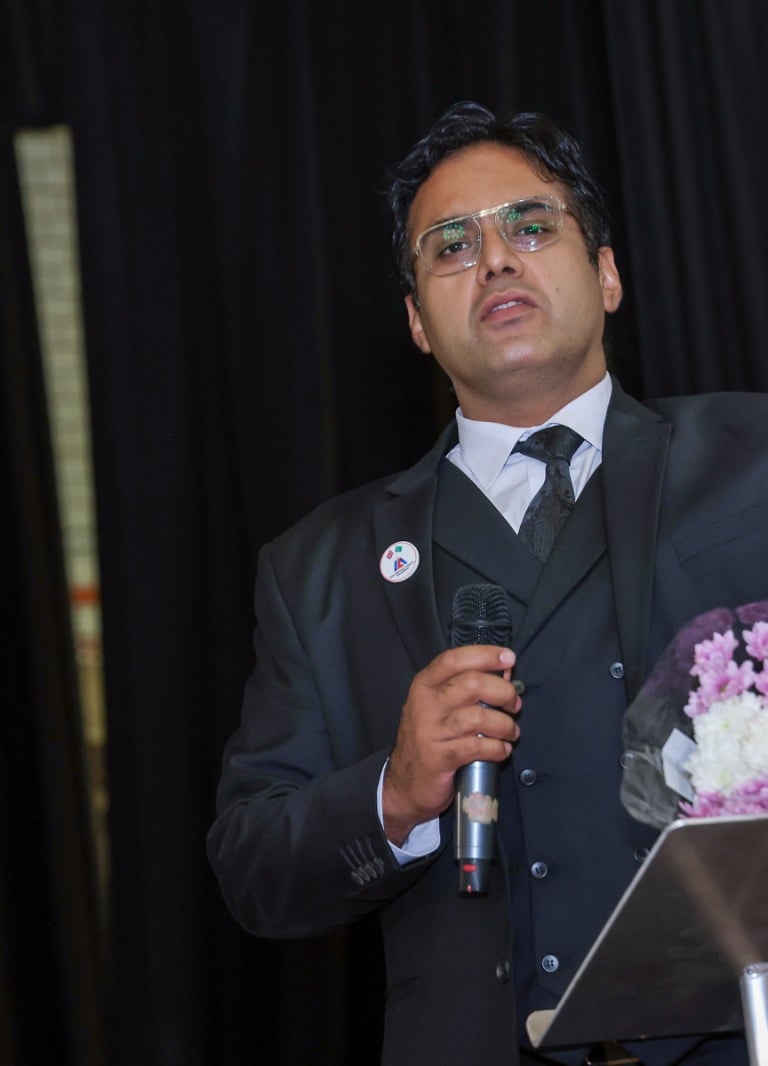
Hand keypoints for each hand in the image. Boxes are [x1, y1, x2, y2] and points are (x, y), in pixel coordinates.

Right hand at [382, 646, 520, 845]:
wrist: (404, 783)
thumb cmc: (429, 738)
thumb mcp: (437, 708)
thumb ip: (464, 690)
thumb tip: (505, 675)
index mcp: (424, 685)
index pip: (454, 659)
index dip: (484, 655)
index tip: (508, 658)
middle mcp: (424, 704)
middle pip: (472, 683)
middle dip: (503, 692)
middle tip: (514, 704)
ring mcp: (430, 731)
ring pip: (479, 717)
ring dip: (505, 724)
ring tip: (511, 732)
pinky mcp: (439, 758)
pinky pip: (478, 747)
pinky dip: (497, 748)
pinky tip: (502, 750)